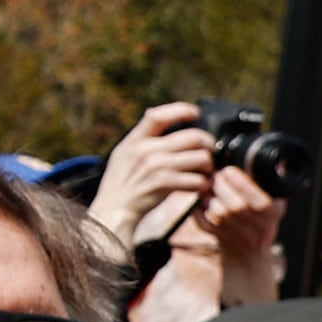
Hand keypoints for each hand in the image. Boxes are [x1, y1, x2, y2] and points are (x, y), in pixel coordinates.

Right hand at [93, 103, 213, 250]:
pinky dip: (204, 184)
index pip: (158, 115)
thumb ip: (141, 137)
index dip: (181, 110)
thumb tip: (155, 115)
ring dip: (209, 166)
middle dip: (208, 144)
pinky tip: (199, 187)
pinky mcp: (165, 185)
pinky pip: (198, 179)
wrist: (113, 211)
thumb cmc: (121, 183)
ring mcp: (156, 167)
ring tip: (205, 171)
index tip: (195, 113)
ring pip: (201, 158)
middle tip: (209, 151)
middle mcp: (145, 150)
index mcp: (134, 140)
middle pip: (192, 136)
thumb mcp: (123, 154)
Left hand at [188, 161, 286, 310]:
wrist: (248, 253)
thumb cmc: (261, 222)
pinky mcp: (215, 236)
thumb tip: (278, 164)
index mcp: (270, 212)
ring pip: (215, 209)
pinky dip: (197, 208)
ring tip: (207, 186)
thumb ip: (273, 186)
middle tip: (214, 174)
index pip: (254, 196)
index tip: (229, 170)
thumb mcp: (276, 204)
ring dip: (207, 195)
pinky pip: (202, 219)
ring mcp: (233, 231)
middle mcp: (253, 224)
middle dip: (219, 184)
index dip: (238, 180)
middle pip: (232, 201)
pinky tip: (201, 200)